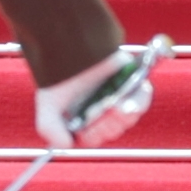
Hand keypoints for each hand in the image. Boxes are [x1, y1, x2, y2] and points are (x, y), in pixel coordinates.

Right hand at [36, 44, 156, 150]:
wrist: (69, 45)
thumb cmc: (58, 76)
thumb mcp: (47, 105)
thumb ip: (50, 129)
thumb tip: (66, 145)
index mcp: (82, 121)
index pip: (94, 138)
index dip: (95, 134)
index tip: (90, 126)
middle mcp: (101, 112)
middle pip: (113, 129)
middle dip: (109, 122)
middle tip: (104, 109)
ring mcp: (117, 98)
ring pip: (129, 117)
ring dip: (125, 114)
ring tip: (116, 104)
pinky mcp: (130, 83)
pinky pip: (142, 98)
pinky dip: (140, 99)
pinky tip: (130, 97)